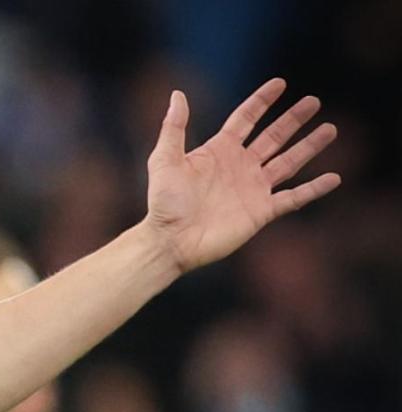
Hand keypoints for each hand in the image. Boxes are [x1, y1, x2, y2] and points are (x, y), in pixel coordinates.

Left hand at [144, 78, 339, 273]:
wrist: (171, 240)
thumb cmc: (163, 203)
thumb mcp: (164, 160)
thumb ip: (174, 127)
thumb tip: (178, 94)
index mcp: (219, 151)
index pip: (246, 119)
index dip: (262, 101)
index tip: (280, 83)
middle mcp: (240, 166)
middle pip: (273, 136)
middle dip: (293, 119)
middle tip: (314, 101)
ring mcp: (253, 189)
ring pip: (289, 162)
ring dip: (309, 146)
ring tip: (330, 129)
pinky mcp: (261, 212)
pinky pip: (294, 198)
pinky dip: (314, 189)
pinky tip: (334, 178)